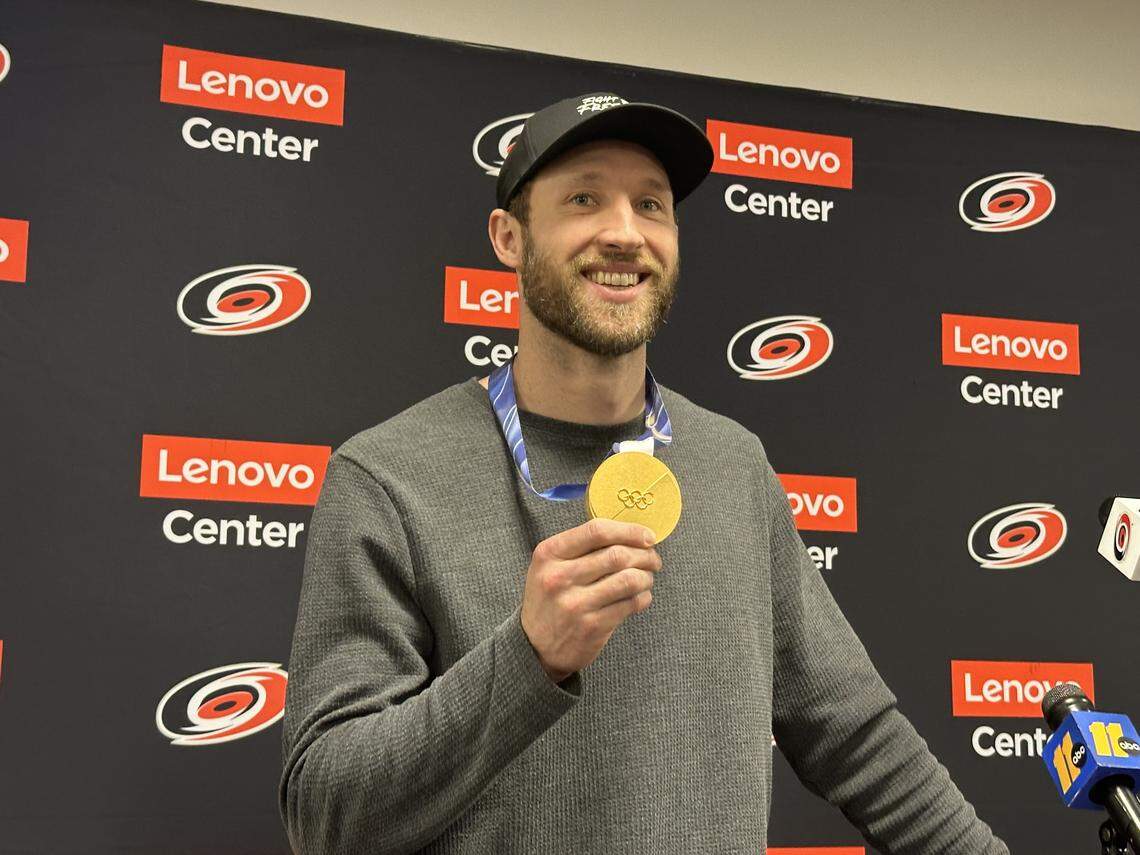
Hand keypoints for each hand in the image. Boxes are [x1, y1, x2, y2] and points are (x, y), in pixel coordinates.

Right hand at [520, 518, 661, 682]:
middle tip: (653, 559)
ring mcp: (576, 604)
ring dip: (646, 576)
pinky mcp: (592, 626)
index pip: (596, 531)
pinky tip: (641, 596)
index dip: (629, 531)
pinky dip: (643, 597)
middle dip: (645, 555)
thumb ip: (581, 547)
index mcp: (549, 554)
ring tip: (647, 578)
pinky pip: (630, 604)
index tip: (647, 536)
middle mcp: (560, 577)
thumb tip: (630, 534)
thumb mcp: (550, 566)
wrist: (535, 646)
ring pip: (628, 579)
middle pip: (617, 555)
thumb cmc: (550, 599)